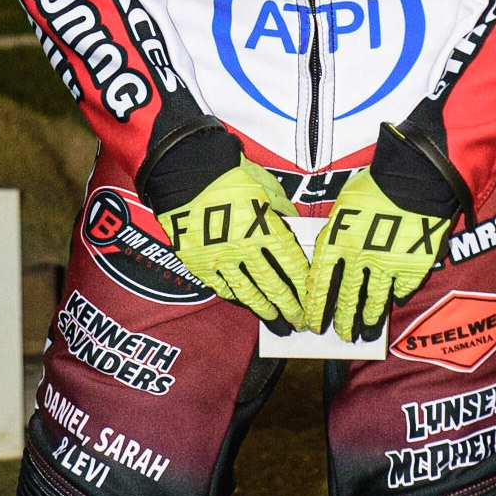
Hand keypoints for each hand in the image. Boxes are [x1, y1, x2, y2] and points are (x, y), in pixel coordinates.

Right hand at [158, 158, 308, 328]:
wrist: (185, 173)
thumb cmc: (228, 174)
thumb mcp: (263, 183)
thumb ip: (280, 205)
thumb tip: (292, 217)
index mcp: (265, 228)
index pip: (292, 264)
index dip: (303, 285)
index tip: (311, 299)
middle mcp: (246, 248)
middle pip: (273, 285)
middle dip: (289, 307)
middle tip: (299, 322)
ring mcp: (221, 258)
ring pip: (248, 292)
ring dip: (265, 309)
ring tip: (276, 321)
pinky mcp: (200, 262)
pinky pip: (221, 286)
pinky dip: (235, 297)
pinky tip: (244, 303)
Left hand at [306, 169, 452, 342]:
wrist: (414, 178)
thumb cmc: (375, 184)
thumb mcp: (344, 204)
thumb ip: (336, 231)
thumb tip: (332, 250)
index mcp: (337, 242)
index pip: (320, 283)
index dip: (316, 307)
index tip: (313, 324)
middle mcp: (359, 259)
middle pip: (347, 298)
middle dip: (342, 321)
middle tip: (341, 335)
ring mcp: (387, 266)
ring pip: (374, 301)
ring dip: (368, 319)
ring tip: (366, 333)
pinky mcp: (412, 267)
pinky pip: (403, 288)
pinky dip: (398, 296)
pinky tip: (395, 303)